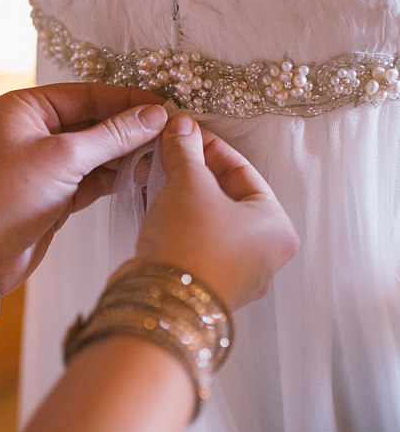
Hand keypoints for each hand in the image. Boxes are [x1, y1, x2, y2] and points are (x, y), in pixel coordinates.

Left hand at [0, 83, 167, 293]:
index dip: (127, 99)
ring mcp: (45, 161)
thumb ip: (112, 135)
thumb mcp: (64, 158)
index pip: (88, 94)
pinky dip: (116, 176)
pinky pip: (93, 176)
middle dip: (130, 127)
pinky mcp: (55, 191)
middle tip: (171, 130)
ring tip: (164, 152)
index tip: (163, 105)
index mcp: (27, 108)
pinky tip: (143, 174)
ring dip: (127, 153)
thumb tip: (153, 115)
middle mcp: (34, 129)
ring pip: (97, 150)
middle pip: (94, 120)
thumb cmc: (5, 198)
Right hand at [134, 114, 299, 310]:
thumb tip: (181, 126)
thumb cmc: (191, 246)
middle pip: (227, 195)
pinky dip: (177, 221)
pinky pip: (195, 242)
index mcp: (277, 227)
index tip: (185, 131)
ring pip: (209, 219)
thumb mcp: (189, 183)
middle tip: (169, 151)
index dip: (210, 145)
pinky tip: (154, 204)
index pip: (243, 170)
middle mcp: (263, 254)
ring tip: (157, 174)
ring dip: (183, 195)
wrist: (162, 305)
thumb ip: (186, 150)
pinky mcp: (205, 285)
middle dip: (194, 170)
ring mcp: (235, 274)